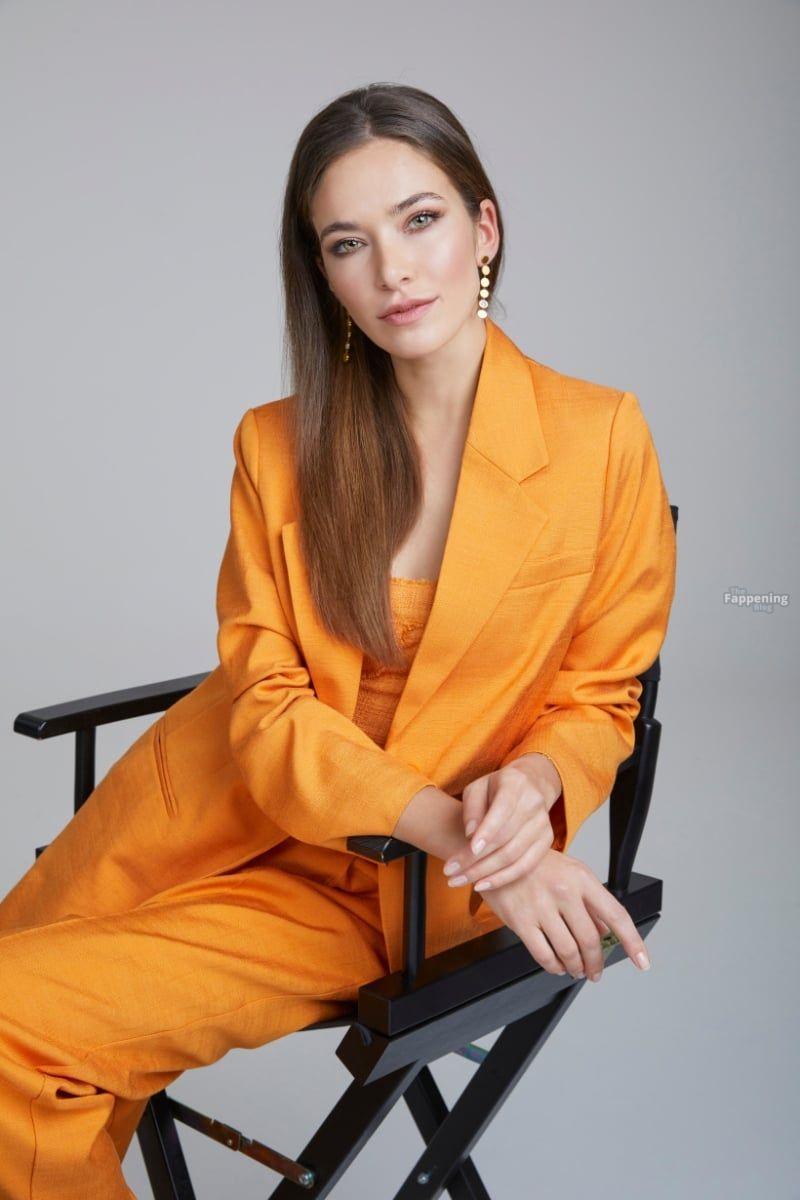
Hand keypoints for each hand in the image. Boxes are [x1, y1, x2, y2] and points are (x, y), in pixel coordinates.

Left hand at [442, 754, 560, 892]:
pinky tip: (481, 885)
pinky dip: (502, 878)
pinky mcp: (546, 842)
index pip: (502, 809)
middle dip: (475, 859)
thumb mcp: (476, 788)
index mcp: (515, 784)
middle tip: (450, 873)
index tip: (470, 849)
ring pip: (514, 856)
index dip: (487, 831)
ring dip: (484, 873)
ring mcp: (543, 824)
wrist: (528, 787)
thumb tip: (470, 835)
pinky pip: (525, 866)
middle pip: (505, 838)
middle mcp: (534, 803)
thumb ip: (472, 808)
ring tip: (458, 881)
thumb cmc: (494, 790)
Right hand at [478, 847, 651, 981]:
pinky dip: (554, 966)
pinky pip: (543, 955)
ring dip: (575, 967)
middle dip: (596, 963)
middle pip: (590, 940)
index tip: (642, 962)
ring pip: (568, 951)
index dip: (633, 942)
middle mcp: (564, 891)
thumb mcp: (570, 872)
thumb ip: (590, 903)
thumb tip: (605, 933)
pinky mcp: (520, 920)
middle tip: (595, 972)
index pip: (616, 915)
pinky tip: (556, 965)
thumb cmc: (536, 863)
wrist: (496, 852)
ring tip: (575, 969)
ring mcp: (541, 906)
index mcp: (582, 878)